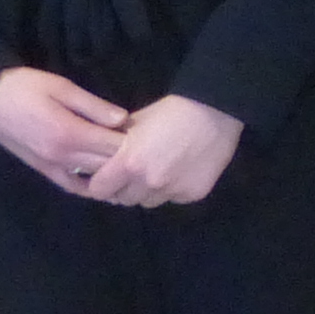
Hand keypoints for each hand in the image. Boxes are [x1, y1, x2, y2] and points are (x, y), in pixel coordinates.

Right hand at [0, 65, 130, 188]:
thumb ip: (94, 106)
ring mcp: (51, 167)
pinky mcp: (42, 170)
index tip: (146, 134)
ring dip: (111, 173)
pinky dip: (89, 187)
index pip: (114, 147)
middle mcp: (62, 157)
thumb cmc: (24, 85)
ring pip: (92, 179)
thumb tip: (124, 119)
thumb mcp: (62, 87)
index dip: (134, 142)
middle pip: (106, 165)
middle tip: (142, 149)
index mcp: (70, 133)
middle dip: (126, 158)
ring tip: (127, 164)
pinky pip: (71, 186)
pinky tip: (103, 181)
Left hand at [81, 93, 241, 207]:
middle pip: (124, 200)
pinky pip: (173, 199)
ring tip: (158, 172)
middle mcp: (148, 183)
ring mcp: (172, 191)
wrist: (215, 111)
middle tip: (133, 173)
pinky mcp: (193, 195)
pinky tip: (180, 172)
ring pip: (149, 202)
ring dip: (148, 192)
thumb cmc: (171, 111)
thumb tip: (103, 157)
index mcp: (129, 163)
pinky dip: (172, 190)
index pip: (99, 191)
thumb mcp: (135, 122)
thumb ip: (117, 144)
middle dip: (124, 189)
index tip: (104, 178)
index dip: (99, 184)